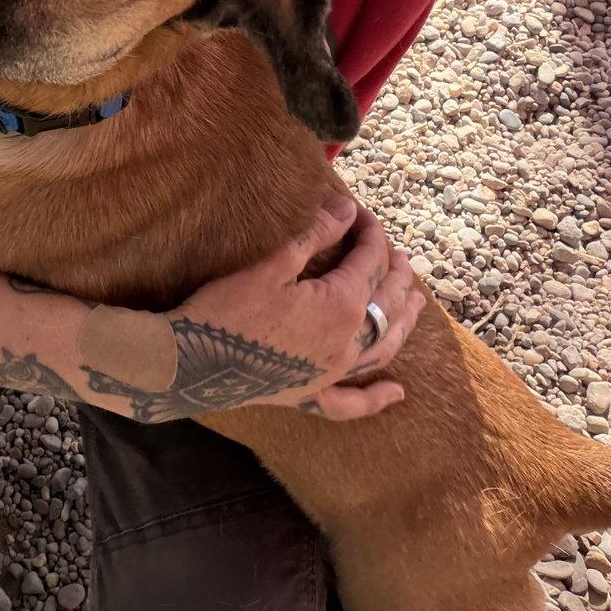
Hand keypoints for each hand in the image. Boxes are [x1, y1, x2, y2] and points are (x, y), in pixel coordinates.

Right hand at [166, 191, 423, 420]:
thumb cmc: (227, 308)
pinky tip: (397, 393)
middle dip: (395, 272)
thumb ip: (315, 235)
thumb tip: (347, 209)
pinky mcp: (311, 394)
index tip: (361, 214)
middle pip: (387, 302)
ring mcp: (333, 372)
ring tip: (417, 304)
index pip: (368, 261)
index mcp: (342, 304)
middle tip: (398, 254)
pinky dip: (377, 398)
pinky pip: (353, 401)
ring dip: (404, 323)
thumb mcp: (272, 264)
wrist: (192, 363)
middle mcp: (349, 341)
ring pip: (384, 347)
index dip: (370, 233)